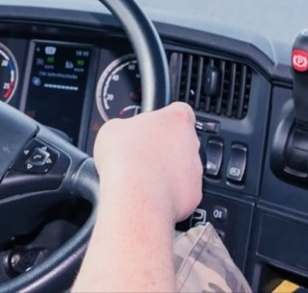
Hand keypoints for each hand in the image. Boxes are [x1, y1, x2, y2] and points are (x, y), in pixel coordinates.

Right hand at [94, 102, 202, 222]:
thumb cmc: (125, 159)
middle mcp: (191, 142)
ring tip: (144, 176)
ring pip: (184, 167)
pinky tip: (151, 193)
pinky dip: (170, 193)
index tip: (154, 125)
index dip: (166, 118)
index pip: (180, 110)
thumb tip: (122, 133)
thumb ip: (125, 126)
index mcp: (176, 119)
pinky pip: (183, 191)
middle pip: (182, 140)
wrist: (135, 196)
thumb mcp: (112, 128)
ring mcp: (195, 170)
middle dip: (165, 146)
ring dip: (168, 170)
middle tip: (144, 153)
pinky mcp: (194, 195)